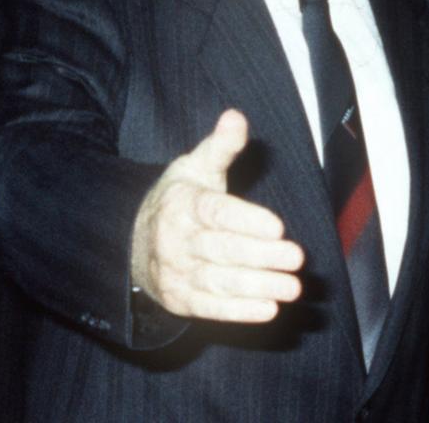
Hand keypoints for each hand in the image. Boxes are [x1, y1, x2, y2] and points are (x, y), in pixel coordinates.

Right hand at [130, 109, 304, 322]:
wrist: (131, 243)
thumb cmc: (178, 199)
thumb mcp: (195, 168)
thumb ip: (220, 147)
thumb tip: (236, 116)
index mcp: (183, 204)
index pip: (215, 213)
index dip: (246, 220)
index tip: (278, 226)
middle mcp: (176, 240)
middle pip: (222, 250)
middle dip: (261, 256)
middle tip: (297, 258)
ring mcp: (176, 273)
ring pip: (218, 281)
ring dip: (257, 287)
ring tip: (292, 287)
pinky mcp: (180, 300)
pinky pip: (209, 308)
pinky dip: (238, 312)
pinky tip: (269, 309)